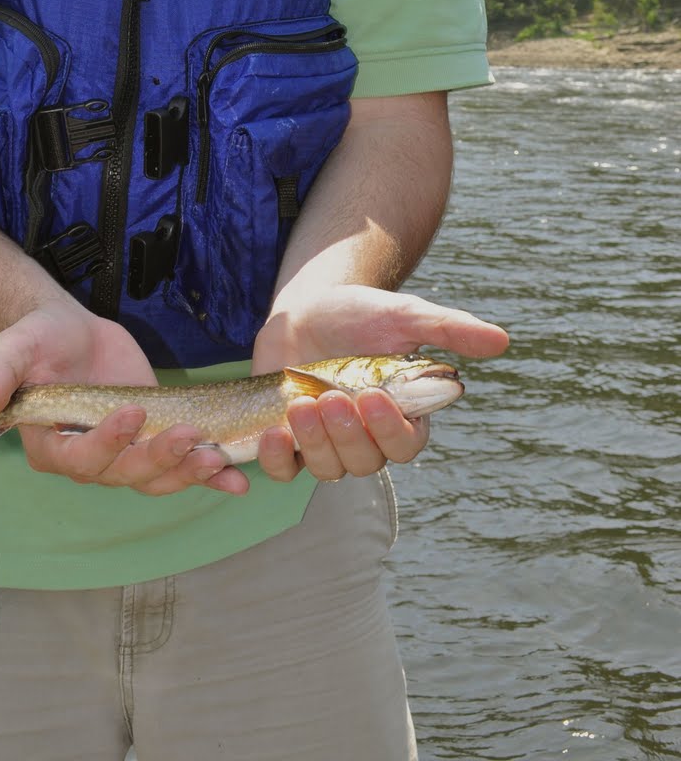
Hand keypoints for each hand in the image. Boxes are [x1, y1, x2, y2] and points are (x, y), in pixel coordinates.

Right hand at [0, 302, 248, 496]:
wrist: (70, 331)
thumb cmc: (37, 341)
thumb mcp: (15, 347)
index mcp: (51, 446)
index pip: (79, 458)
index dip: (107, 443)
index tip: (131, 413)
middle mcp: (88, 461)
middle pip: (125, 474)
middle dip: (159, 458)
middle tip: (191, 437)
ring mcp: (124, 455)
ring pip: (156, 478)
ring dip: (188, 472)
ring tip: (217, 457)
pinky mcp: (154, 440)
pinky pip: (181, 469)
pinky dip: (209, 478)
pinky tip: (236, 482)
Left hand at [251, 284, 508, 484]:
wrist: (308, 306)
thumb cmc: (362, 313)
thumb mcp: (404, 314)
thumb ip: (449, 329)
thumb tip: (501, 340)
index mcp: (401, 416)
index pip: (406, 444)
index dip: (390, 430)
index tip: (373, 397)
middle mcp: (366, 438)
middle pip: (365, 462)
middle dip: (348, 434)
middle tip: (332, 397)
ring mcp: (326, 443)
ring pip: (327, 469)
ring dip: (315, 443)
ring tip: (300, 405)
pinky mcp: (289, 441)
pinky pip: (285, 469)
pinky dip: (278, 459)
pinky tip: (274, 433)